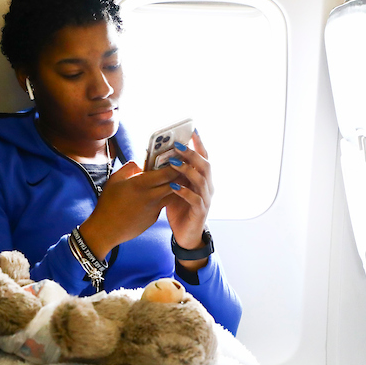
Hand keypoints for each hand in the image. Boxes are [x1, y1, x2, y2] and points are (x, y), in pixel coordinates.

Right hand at [78, 161, 175, 259]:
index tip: (178, 160)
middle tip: (181, 170)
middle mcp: (151, 196)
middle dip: (179, 176)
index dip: (175, 165)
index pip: (166, 173)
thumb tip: (140, 164)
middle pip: (174, 184)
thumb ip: (129, 168)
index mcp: (140, 184)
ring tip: (172, 182)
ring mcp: (154, 209)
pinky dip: (163, 200)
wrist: (106, 229)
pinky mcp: (153, 218)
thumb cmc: (108, 204)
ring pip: (172, 195)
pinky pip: (162, 206)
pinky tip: (157, 197)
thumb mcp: (114, 180)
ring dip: (174, 188)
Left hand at [165, 131, 213, 269]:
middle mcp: (208, 186)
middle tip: (177, 145)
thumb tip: (158, 157)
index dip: (199, 143)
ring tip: (173, 163)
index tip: (192, 129)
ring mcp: (206, 199)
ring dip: (187, 170)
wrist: (186, 235)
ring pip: (201, 180)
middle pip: (205, 165)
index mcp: (203, 178)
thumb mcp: (175, 187)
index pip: (204, 157)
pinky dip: (184, 192)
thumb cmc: (180, 208)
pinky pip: (195, 199)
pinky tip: (173, 186)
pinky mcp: (200, 211)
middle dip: (192, 154)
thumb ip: (172, 174)